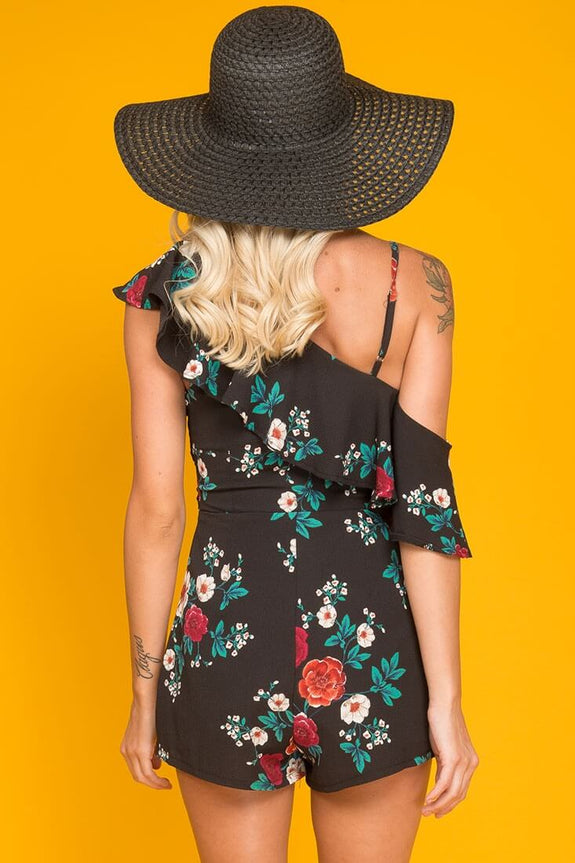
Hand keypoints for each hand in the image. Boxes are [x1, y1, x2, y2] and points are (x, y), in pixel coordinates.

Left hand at [119, 698, 171, 789]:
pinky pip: (148, 773)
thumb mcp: (149, 733)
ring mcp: (132, 752)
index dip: (147, 777)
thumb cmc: (151, 712)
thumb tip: (157, 762)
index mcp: (127, 747)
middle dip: (152, 784)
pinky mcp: (140, 751)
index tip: (159, 778)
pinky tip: (165, 782)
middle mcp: (126, 752)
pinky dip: (156, 781)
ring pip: (142, 777)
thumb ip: (151, 748)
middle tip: (165, 785)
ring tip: (167, 785)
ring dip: (155, 784)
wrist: (146, 699)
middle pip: (138, 776)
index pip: (135, 769)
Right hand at [422, 701, 478, 817]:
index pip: (461, 790)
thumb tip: (438, 776)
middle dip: (444, 808)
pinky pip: (444, 784)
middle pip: (458, 795)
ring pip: (452, 793)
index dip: (450, 803)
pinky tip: (427, 800)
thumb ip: (445, 761)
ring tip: (425, 810)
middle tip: (430, 814)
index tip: (437, 810)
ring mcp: (463, 762)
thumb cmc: (441, 721)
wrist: (444, 703)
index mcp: (470, 762)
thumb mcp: (444, 746)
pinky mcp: (453, 758)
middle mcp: (470, 764)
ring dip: (438, 805)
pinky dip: (435, 795)